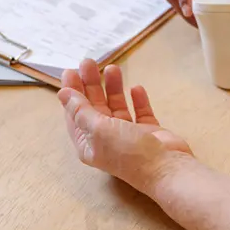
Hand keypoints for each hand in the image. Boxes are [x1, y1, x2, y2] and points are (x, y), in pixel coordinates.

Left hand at [58, 60, 193, 192]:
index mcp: (89, 143)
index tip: (71, 71)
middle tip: (89, 62)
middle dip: (91, 84)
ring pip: (117, 106)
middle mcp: (106, 139)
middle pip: (95, 106)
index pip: (75, 113)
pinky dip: (137, 100)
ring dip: (113, 88)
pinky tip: (136, 88)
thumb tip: (63, 94)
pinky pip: (140, 112)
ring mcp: (128, 135)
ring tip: (113, 68)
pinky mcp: (148, 131)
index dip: (72, 92)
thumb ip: (81, 110)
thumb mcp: (98, 129)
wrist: (166, 167)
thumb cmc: (129, 151)